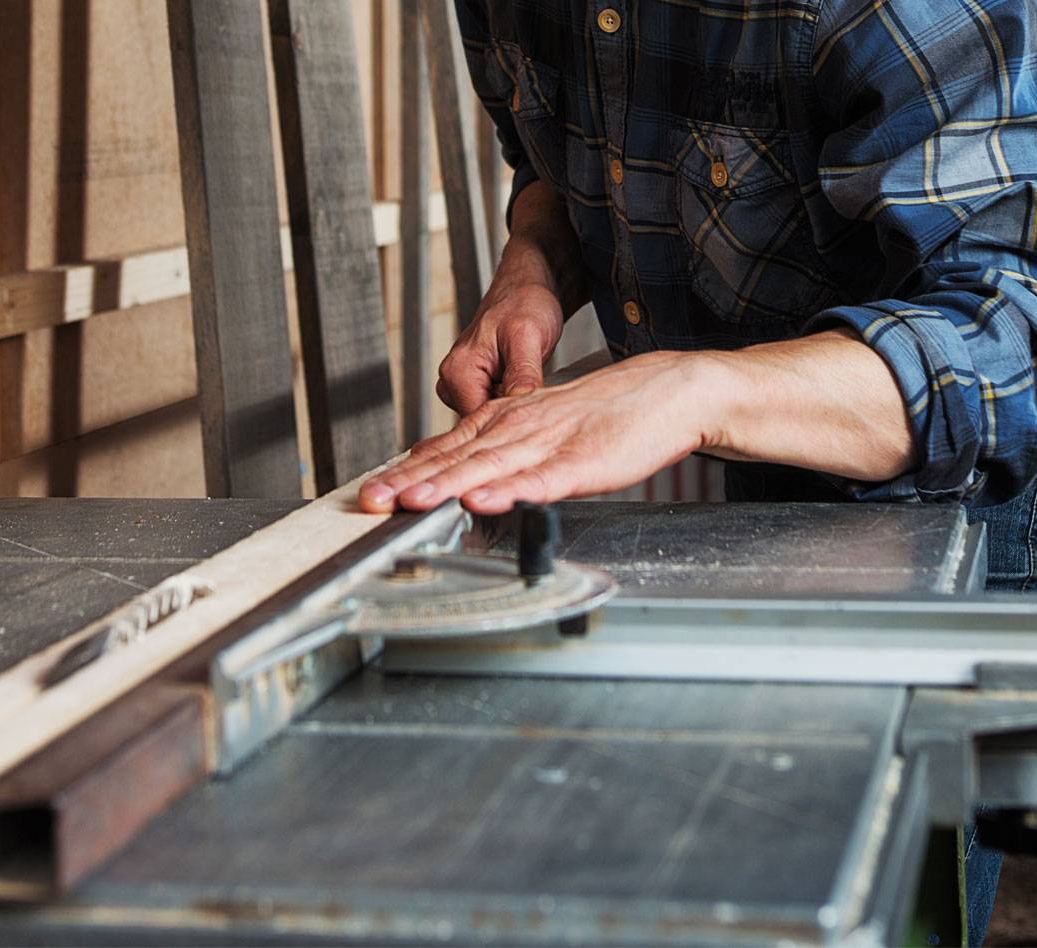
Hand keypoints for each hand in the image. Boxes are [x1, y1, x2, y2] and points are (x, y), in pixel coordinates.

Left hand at [360, 351, 719, 513]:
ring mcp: (548, 444)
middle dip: (407, 481)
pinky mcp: (581, 462)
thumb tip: (467, 481)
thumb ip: (504, 451)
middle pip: (454, 457)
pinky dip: (508, 491)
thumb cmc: (608, 415)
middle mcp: (518, 427)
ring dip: (445, 485)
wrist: (666, 390)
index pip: (445, 447)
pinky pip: (538, 479)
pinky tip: (483, 501)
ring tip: (411, 501)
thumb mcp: (544, 427)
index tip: (371, 491)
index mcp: (507, 420)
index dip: (404, 469)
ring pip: (486, 467)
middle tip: (370, 501)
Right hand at [436, 274, 563, 415]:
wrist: (524, 290)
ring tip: (531, 386)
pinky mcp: (473, 387)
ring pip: (488, 418)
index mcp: (458, 372)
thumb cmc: (523, 303)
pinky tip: (524, 387)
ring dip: (512, 411)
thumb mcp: (528, 336)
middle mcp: (452, 381)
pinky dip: (511, 403)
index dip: (510, 423)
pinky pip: (492, 408)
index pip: (478, 422)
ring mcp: (460, 386)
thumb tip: (520, 406)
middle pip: (482, 422)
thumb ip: (522, 373)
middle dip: (511, 417)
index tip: (534, 416)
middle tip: (538, 397)